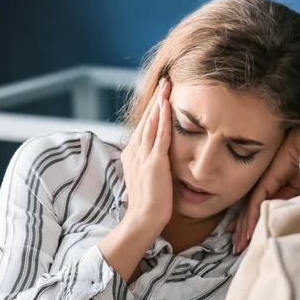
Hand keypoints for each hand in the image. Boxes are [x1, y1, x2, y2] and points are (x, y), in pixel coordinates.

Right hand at [120, 78, 172, 233]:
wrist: (143, 219)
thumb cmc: (148, 204)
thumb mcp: (145, 178)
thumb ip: (148, 164)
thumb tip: (157, 158)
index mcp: (131, 154)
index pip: (143, 127)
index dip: (152, 110)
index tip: (160, 95)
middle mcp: (134, 151)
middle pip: (146, 119)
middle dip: (156, 99)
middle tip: (165, 81)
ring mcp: (143, 155)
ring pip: (151, 122)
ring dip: (160, 101)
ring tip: (168, 84)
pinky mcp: (154, 162)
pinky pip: (160, 135)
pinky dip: (163, 117)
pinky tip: (167, 104)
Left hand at [230, 121, 299, 253]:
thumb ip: (296, 208)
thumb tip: (285, 229)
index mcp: (288, 185)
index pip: (268, 208)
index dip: (257, 225)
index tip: (249, 243)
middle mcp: (276, 180)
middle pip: (256, 207)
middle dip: (246, 229)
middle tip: (238, 248)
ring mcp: (271, 175)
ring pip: (253, 205)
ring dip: (246, 226)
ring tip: (238, 245)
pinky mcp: (270, 175)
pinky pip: (257, 199)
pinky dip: (252, 216)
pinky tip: (248, 232)